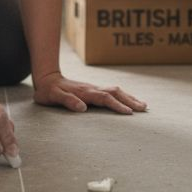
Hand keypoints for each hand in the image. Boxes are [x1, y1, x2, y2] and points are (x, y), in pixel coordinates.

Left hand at [33, 72, 147, 113]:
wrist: (47, 78)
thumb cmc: (49, 91)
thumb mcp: (53, 97)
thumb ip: (67, 101)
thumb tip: (82, 107)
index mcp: (85, 92)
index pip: (104, 98)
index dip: (117, 105)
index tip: (128, 113)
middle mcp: (92, 89)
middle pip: (115, 92)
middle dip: (130, 100)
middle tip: (144, 108)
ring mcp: (94, 88)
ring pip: (116, 91)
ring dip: (129, 97)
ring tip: (143, 105)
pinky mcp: (94, 90)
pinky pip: (112, 92)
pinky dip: (124, 96)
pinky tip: (129, 101)